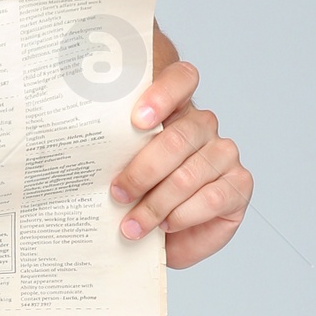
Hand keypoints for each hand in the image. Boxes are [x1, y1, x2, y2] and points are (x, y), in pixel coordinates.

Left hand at [109, 55, 251, 267]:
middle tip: (118, 193)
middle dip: (142, 172)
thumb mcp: (119, 168)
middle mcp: (203, 127)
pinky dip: (181, 216)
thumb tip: (76, 148)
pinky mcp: (239, 185)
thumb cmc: (139, 196)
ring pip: (188, 175)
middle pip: (177, 138)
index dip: (162, 94)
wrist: (164, 237)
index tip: (137, 121)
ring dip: (155, 204)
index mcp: (176, 109)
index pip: (182, 79)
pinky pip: (211, 198)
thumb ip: (112, 151)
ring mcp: (224, 154)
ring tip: (132, 225)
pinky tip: (166, 225)